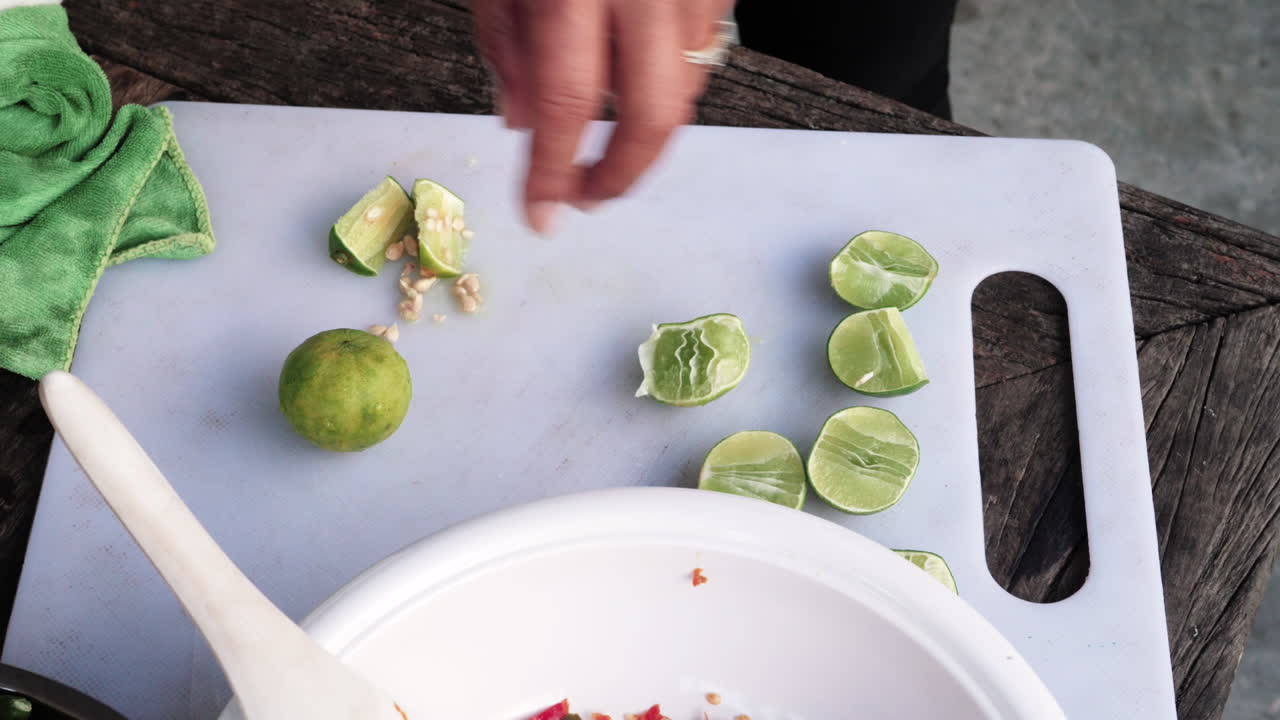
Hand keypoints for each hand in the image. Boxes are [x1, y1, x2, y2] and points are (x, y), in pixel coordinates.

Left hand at [473, 0, 733, 233]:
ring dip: (645, 123)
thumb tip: (521, 123)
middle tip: (588, 197)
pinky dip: (671, 75)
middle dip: (622, 174)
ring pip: (686, 86)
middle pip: (653, 114)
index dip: (553, 170)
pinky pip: (703, 49)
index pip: (566, 101)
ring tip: (607, 129)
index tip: (541, 216)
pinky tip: (637, 72)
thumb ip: (504, 40)